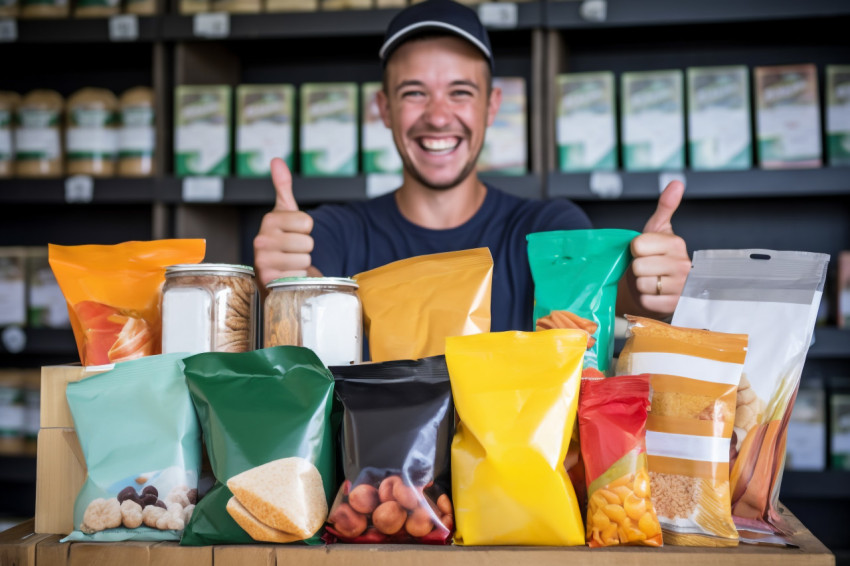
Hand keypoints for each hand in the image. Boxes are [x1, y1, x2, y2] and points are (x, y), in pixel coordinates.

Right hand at [253, 158, 315, 285]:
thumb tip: (277, 160)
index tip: (294, 232)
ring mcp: (263, 261)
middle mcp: (262, 239)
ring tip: (289, 262)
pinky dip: (297, 278)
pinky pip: (299, 277)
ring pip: (305, 260)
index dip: (306, 229)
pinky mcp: (268, 280)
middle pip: (307, 243)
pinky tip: (286, 274)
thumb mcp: (284, 212)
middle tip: (292, 250)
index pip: (307, 222)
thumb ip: (282, 186)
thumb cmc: (281, 239)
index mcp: (269, 220)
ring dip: (301, 264)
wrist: (271, 269)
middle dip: (305, 248)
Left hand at [628, 180, 690, 315]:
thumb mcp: (658, 230)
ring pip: (642, 284)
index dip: (635, 249)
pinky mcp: (675, 305)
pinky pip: (647, 300)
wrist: (662, 286)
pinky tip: (655, 294)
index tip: (644, 251)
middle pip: (638, 266)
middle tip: (647, 268)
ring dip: (642, 284)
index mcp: (676, 243)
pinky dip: (646, 299)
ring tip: (652, 281)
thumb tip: (676, 183)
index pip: (638, 245)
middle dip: (637, 268)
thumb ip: (665, 207)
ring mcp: (681, 287)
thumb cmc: (657, 256)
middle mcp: (683, 265)